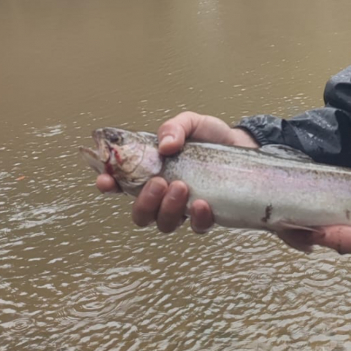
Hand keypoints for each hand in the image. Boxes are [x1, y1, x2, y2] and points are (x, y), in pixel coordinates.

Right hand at [95, 111, 257, 233]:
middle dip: (144, 202)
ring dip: (168, 209)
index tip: (105, 180)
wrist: (244, 145)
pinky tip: (202, 203)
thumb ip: (174, 128)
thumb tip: (165, 145)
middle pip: (140, 214)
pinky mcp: (206, 216)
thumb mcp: (191, 123)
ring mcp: (183, 208)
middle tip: (160, 182)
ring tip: (182, 187)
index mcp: (152, 171)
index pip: (120, 183)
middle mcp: (163, 194)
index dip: (108, 185)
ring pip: (164, 224)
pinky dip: (197, 218)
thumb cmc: (212, 137)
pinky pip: (196, 227)